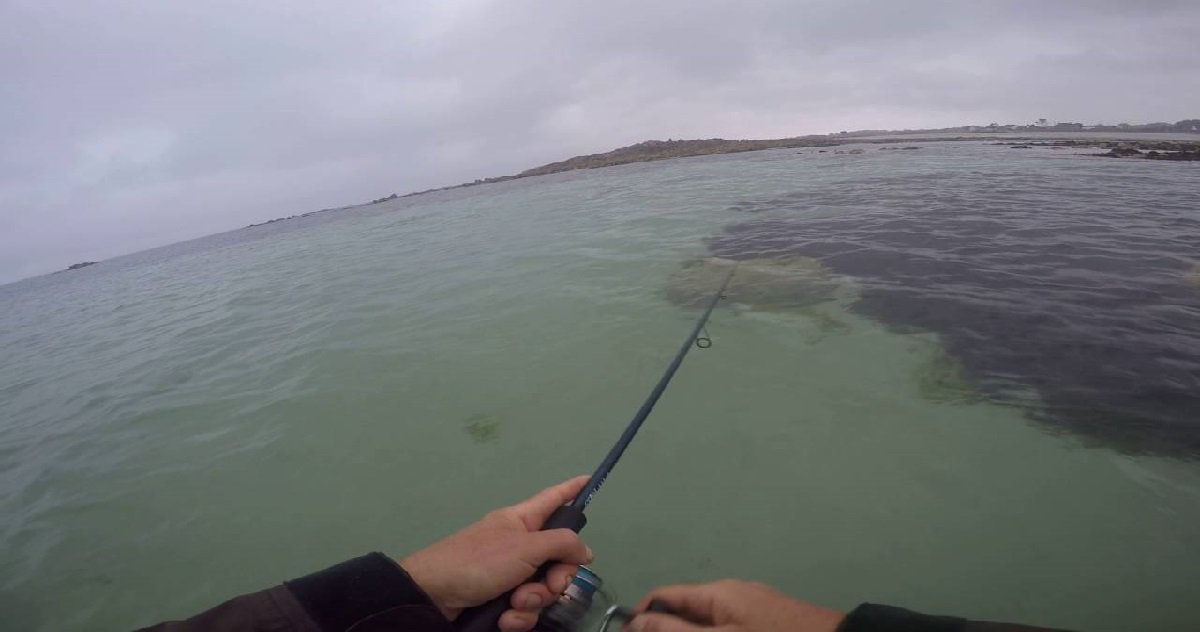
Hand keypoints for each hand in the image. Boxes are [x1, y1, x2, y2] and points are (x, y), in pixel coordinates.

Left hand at [400, 476, 593, 631]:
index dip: (571, 489)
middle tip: (552, 585)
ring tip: (516, 603)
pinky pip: (525, 608)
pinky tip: (505, 619)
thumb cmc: (479, 560)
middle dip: (558, 577)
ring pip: (544, 587)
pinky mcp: (501, 599)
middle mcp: (519, 545)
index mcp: (523, 520)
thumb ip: (562, 544)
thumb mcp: (525, 547)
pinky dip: (518, 616)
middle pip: (558, 556)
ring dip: (534, 600)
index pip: (553, 498)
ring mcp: (510, 574)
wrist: (435, 595)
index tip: (589, 480)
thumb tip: (585, 551)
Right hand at [629, 580, 843, 631]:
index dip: (640, 616)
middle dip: (664, 629)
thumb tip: (634, 620)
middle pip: (684, 609)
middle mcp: (731, 592)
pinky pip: (728, 625)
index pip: (664, 595)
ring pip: (706, 620)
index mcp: (717, 592)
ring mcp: (752, 606)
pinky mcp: (767, 620)